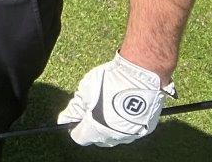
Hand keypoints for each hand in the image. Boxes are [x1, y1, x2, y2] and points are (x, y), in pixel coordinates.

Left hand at [57, 53, 174, 146]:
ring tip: (109, 105)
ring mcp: (132, 135)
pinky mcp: (146, 129)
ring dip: (109, 126)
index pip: (80, 137)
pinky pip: (130, 130)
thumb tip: (65, 119)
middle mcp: (115, 137)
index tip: (76, 116)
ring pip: (115, 135)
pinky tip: (124, 107)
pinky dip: (124, 123)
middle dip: (92, 126)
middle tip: (92, 108)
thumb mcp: (85, 90)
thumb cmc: (111, 80)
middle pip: (98, 138)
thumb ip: (75, 108)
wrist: (143, 74)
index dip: (75, 126)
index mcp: (97, 129)